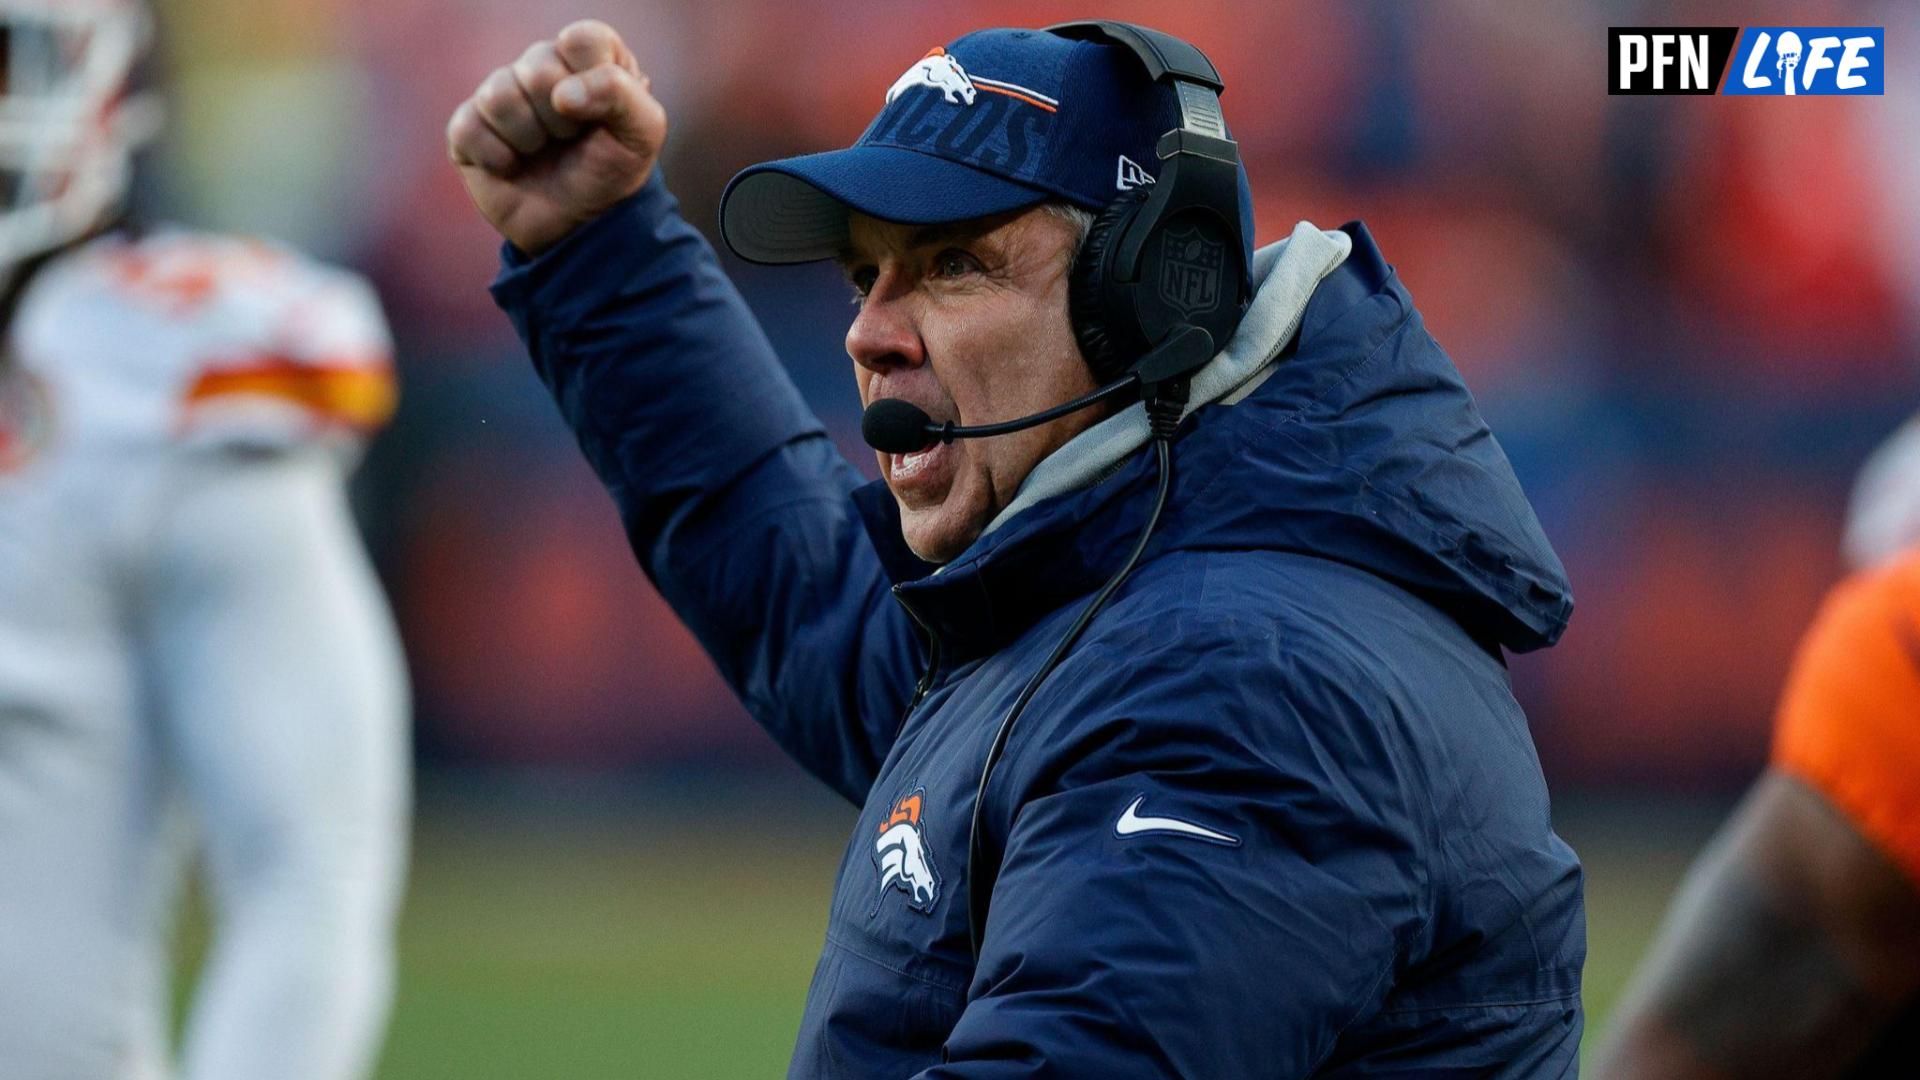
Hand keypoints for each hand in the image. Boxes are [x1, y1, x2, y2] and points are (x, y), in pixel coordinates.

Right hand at [446, 20, 667, 254]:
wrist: (580, 226)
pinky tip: (513, 167)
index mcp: (587, 57)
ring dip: (529, 138)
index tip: (600, 115)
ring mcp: (501, 94)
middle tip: (570, 140)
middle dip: (561, 119)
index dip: (591, 80)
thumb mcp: (643, 132)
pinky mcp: (468, 127)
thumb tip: (562, 95)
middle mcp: (541, 66)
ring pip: (499, 95)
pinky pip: (469, 128)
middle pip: (538, 65)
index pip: (582, 39)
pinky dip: (498, 158)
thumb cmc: (612, 171)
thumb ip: (620, 93)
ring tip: (542, 152)